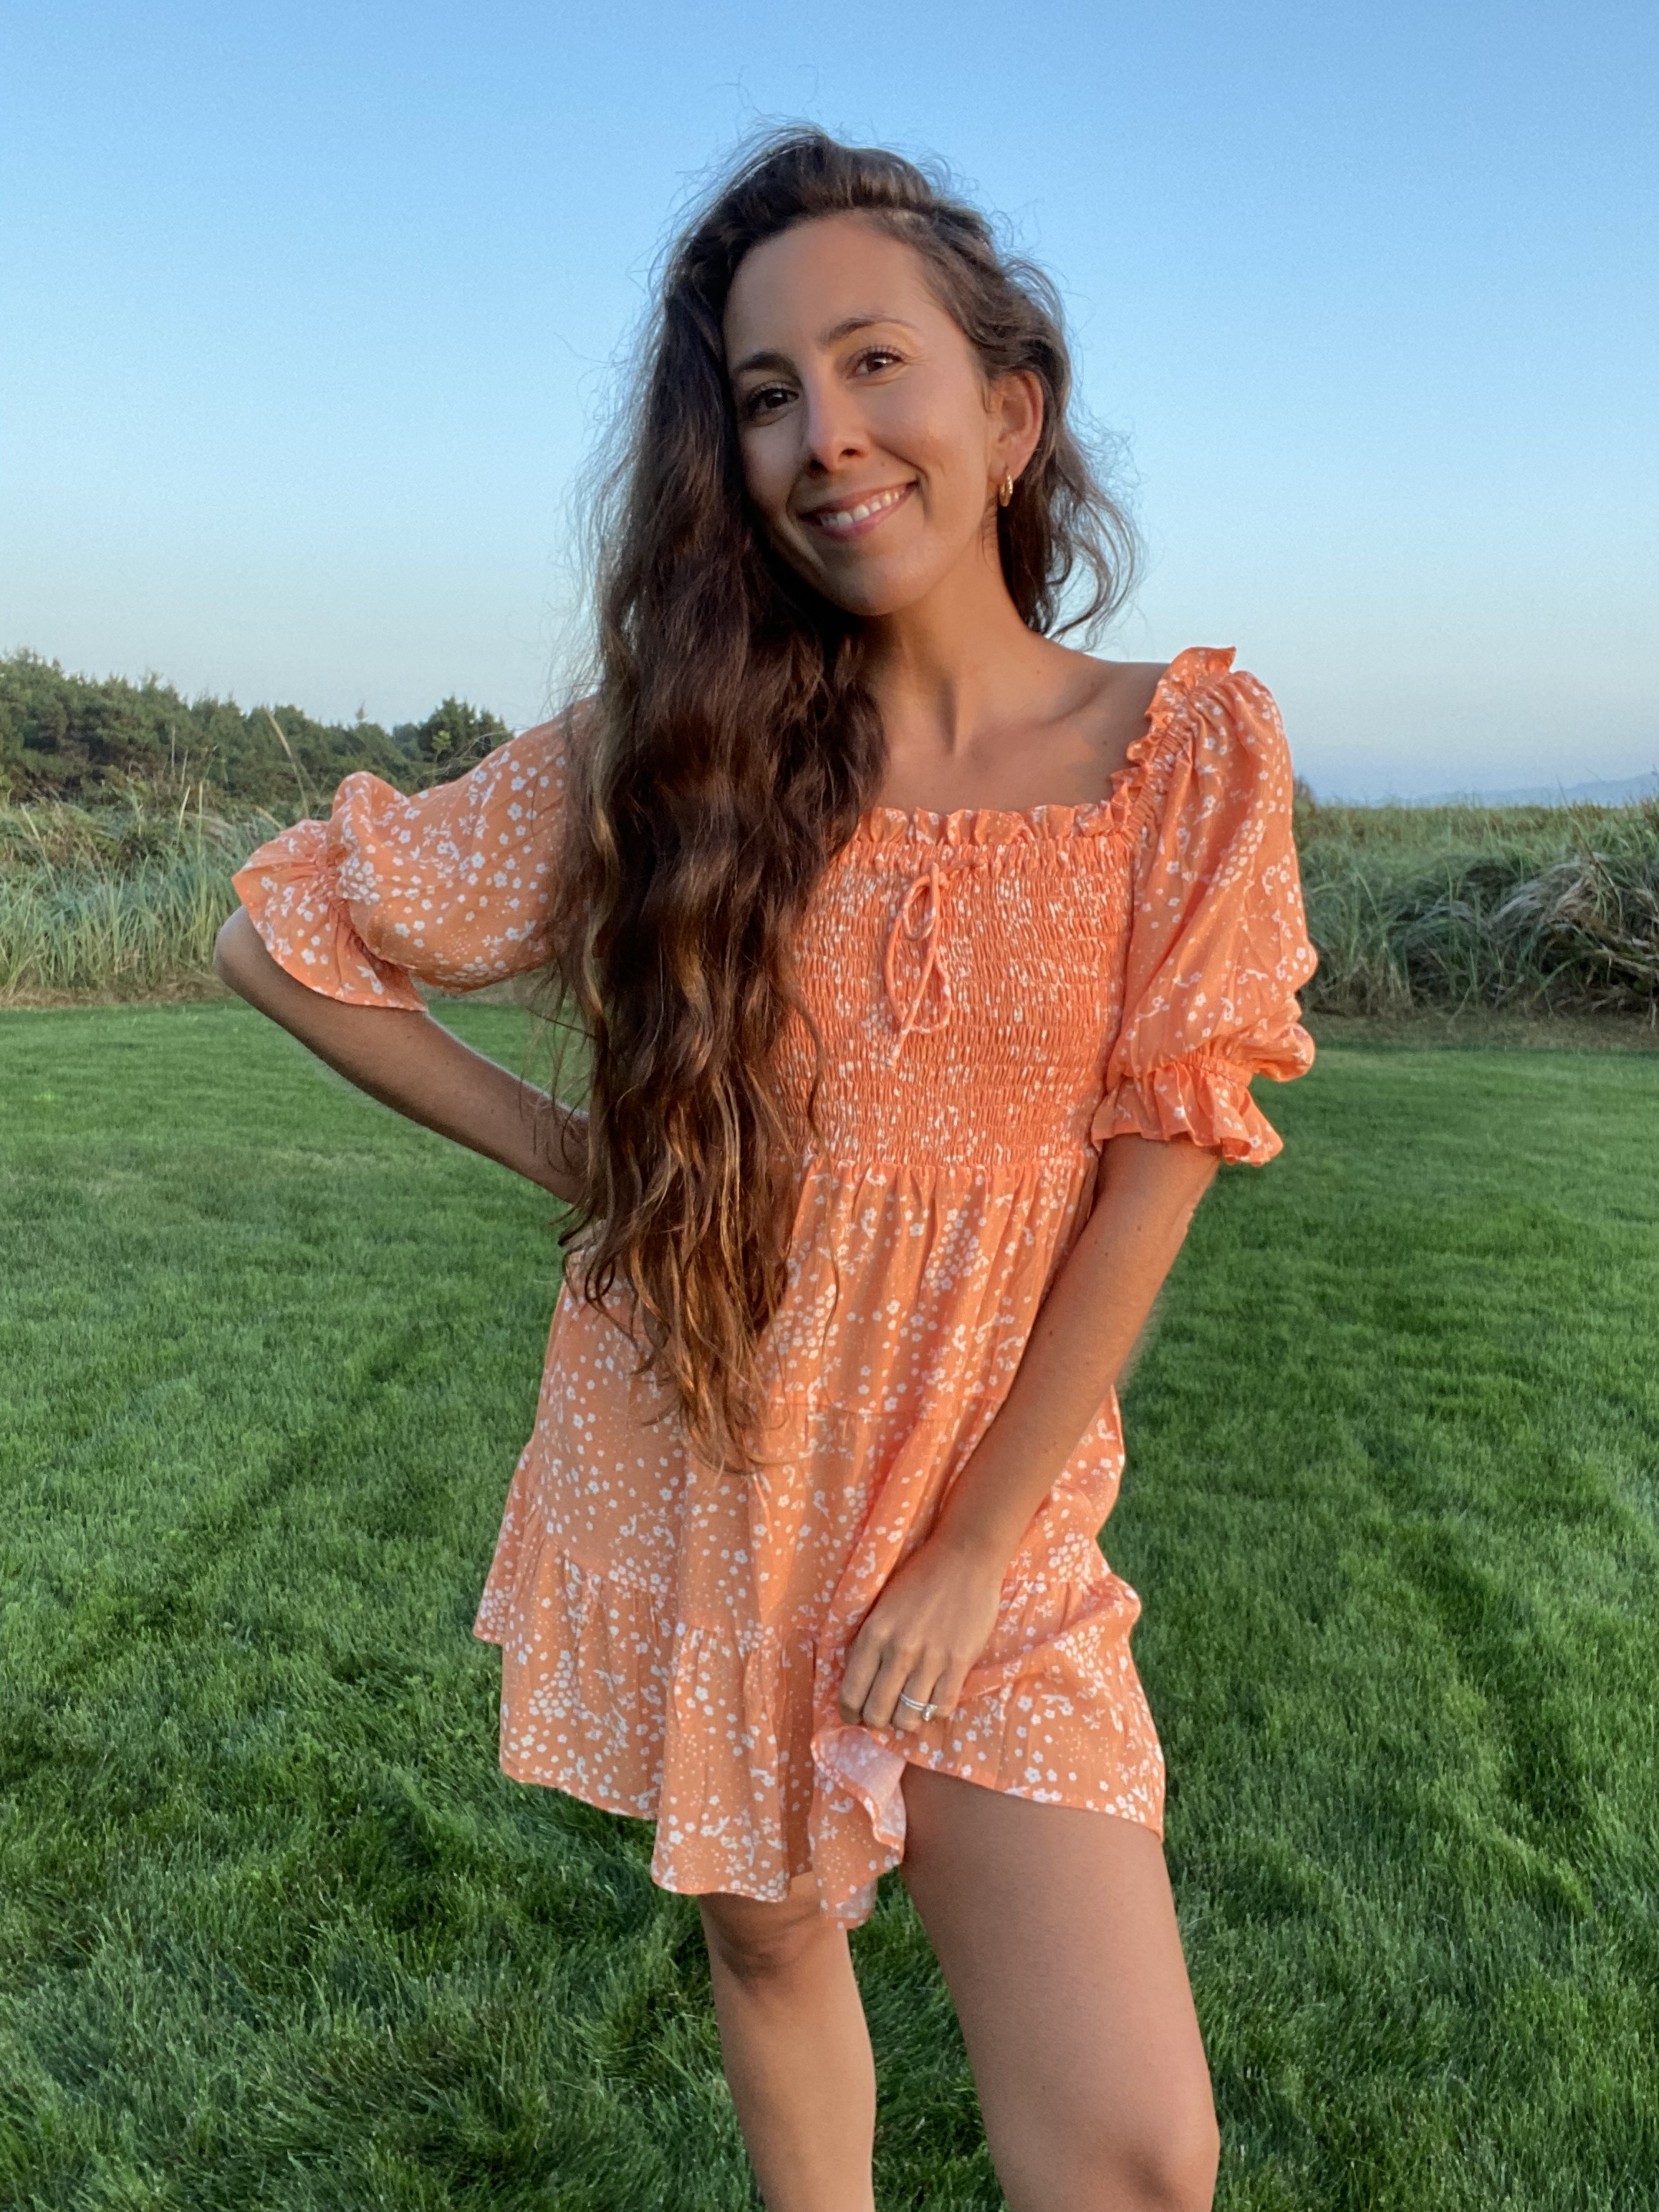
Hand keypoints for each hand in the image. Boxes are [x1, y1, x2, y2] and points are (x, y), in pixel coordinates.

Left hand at [838, 1534, 1004, 1735]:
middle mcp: (898, 1650)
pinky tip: (932, 1701)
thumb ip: (870, 1641)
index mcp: (873, 1633)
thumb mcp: (881, 1606)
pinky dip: (934, 1712)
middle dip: (876, 1722)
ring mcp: (930, 1658)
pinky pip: (941, 1708)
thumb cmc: (920, 1577)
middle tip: (881, 1717)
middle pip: (878, 1712)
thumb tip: (861, 1682)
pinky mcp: (959, 1662)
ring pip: (909, 1717)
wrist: (964, 1557)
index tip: (852, 1717)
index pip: (851, 1692)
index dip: (849, 1713)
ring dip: (905, 1721)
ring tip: (907, 1712)